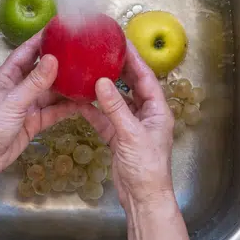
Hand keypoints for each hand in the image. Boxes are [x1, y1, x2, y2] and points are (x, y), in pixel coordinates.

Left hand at [0, 32, 80, 176]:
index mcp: (8, 75)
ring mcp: (28, 104)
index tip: (61, 29)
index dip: (43, 40)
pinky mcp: (34, 121)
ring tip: (88, 78)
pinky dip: (66, 107)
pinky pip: (53, 111)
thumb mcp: (14, 100)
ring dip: (67, 87)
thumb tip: (54, 59)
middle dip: (61, 63)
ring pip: (51, 92)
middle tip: (83, 54)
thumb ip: (35, 82)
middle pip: (43, 71)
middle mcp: (19, 87)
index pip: (27, 51)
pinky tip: (82, 102)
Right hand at [81, 42, 175, 210]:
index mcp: (158, 110)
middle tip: (102, 52)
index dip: (134, 59)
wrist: (142, 198)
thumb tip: (102, 82)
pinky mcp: (118, 137)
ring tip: (89, 70)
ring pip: (117, 101)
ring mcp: (131, 125)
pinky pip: (105, 117)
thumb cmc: (147, 168)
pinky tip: (81, 100)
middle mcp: (146, 114)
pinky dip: (94, 109)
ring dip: (104, 88)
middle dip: (118, 69)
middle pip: (132, 85)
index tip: (121, 42)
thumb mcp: (131, 134)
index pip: (146, 77)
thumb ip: (116, 108)